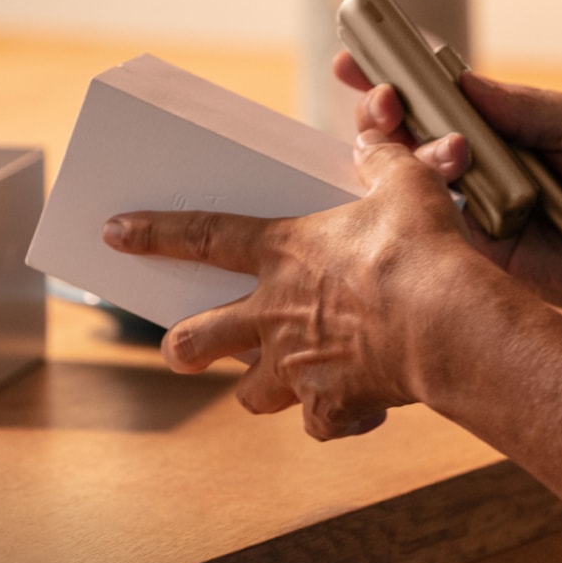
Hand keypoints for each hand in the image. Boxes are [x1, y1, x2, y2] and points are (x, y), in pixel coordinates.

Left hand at [102, 131, 489, 439]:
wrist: (446, 324)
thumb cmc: (421, 249)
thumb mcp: (404, 185)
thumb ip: (380, 160)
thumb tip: (371, 139)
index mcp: (284, 253)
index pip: (205, 236)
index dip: (155, 233)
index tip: (115, 233)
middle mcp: (275, 314)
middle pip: (201, 337)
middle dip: (184, 346)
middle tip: (181, 350)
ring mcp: (297, 367)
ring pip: (251, 393)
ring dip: (256, 389)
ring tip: (272, 385)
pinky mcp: (332, 408)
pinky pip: (320, 423)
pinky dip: (333, 418)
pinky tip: (353, 411)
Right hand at [336, 51, 561, 331]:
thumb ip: (522, 108)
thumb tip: (459, 82)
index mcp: (506, 128)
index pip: (440, 97)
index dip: (396, 77)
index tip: (356, 55)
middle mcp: (481, 166)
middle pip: (409, 132)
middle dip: (382, 109)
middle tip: (382, 97)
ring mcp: (474, 208)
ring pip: (409, 174)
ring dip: (401, 146)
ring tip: (431, 137)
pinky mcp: (477, 250)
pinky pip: (433, 220)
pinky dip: (423, 194)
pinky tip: (435, 174)